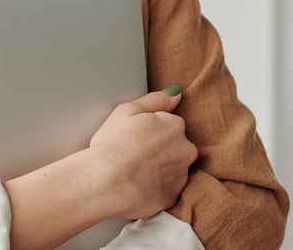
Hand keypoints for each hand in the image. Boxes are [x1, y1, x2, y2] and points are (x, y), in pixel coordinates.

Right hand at [88, 87, 198, 219]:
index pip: (170, 124)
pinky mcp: (171, 199)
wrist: (107, 182)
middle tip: (134, 152)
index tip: (135, 135)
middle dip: (161, 149)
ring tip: (134, 170)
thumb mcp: (127, 110)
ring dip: (159, 169)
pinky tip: (137, 184)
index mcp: (174, 126)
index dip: (151, 129)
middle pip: (176, 146)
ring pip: (173, 169)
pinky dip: (155, 188)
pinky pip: (166, 190)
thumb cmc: (113, 144)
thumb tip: (176, 93)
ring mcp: (180, 176)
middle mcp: (185, 151)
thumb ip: (155, 99)